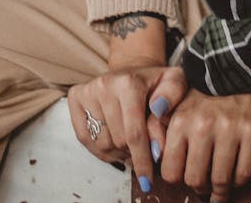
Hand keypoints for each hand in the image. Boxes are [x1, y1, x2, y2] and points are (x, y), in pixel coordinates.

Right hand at [68, 64, 186, 189]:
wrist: (132, 71)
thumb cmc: (155, 84)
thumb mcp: (174, 82)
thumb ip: (173, 96)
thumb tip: (159, 111)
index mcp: (129, 82)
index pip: (134, 133)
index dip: (142, 160)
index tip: (148, 180)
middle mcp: (105, 84)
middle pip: (119, 141)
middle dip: (133, 153)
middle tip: (141, 149)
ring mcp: (88, 90)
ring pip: (102, 143)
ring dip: (117, 152)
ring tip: (128, 143)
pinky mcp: (76, 97)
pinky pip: (85, 139)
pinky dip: (99, 149)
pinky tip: (112, 142)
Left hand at [156, 85, 250, 201]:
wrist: (248, 71)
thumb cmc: (212, 92)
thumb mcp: (182, 101)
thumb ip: (163, 124)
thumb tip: (153, 154)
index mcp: (181, 118)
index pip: (171, 171)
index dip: (179, 178)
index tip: (186, 176)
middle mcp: (203, 124)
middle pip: (195, 180)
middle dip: (200, 187)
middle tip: (205, 184)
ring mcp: (230, 128)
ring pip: (220, 180)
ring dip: (220, 189)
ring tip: (220, 187)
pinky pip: (243, 173)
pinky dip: (240, 180)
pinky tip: (236, 174)